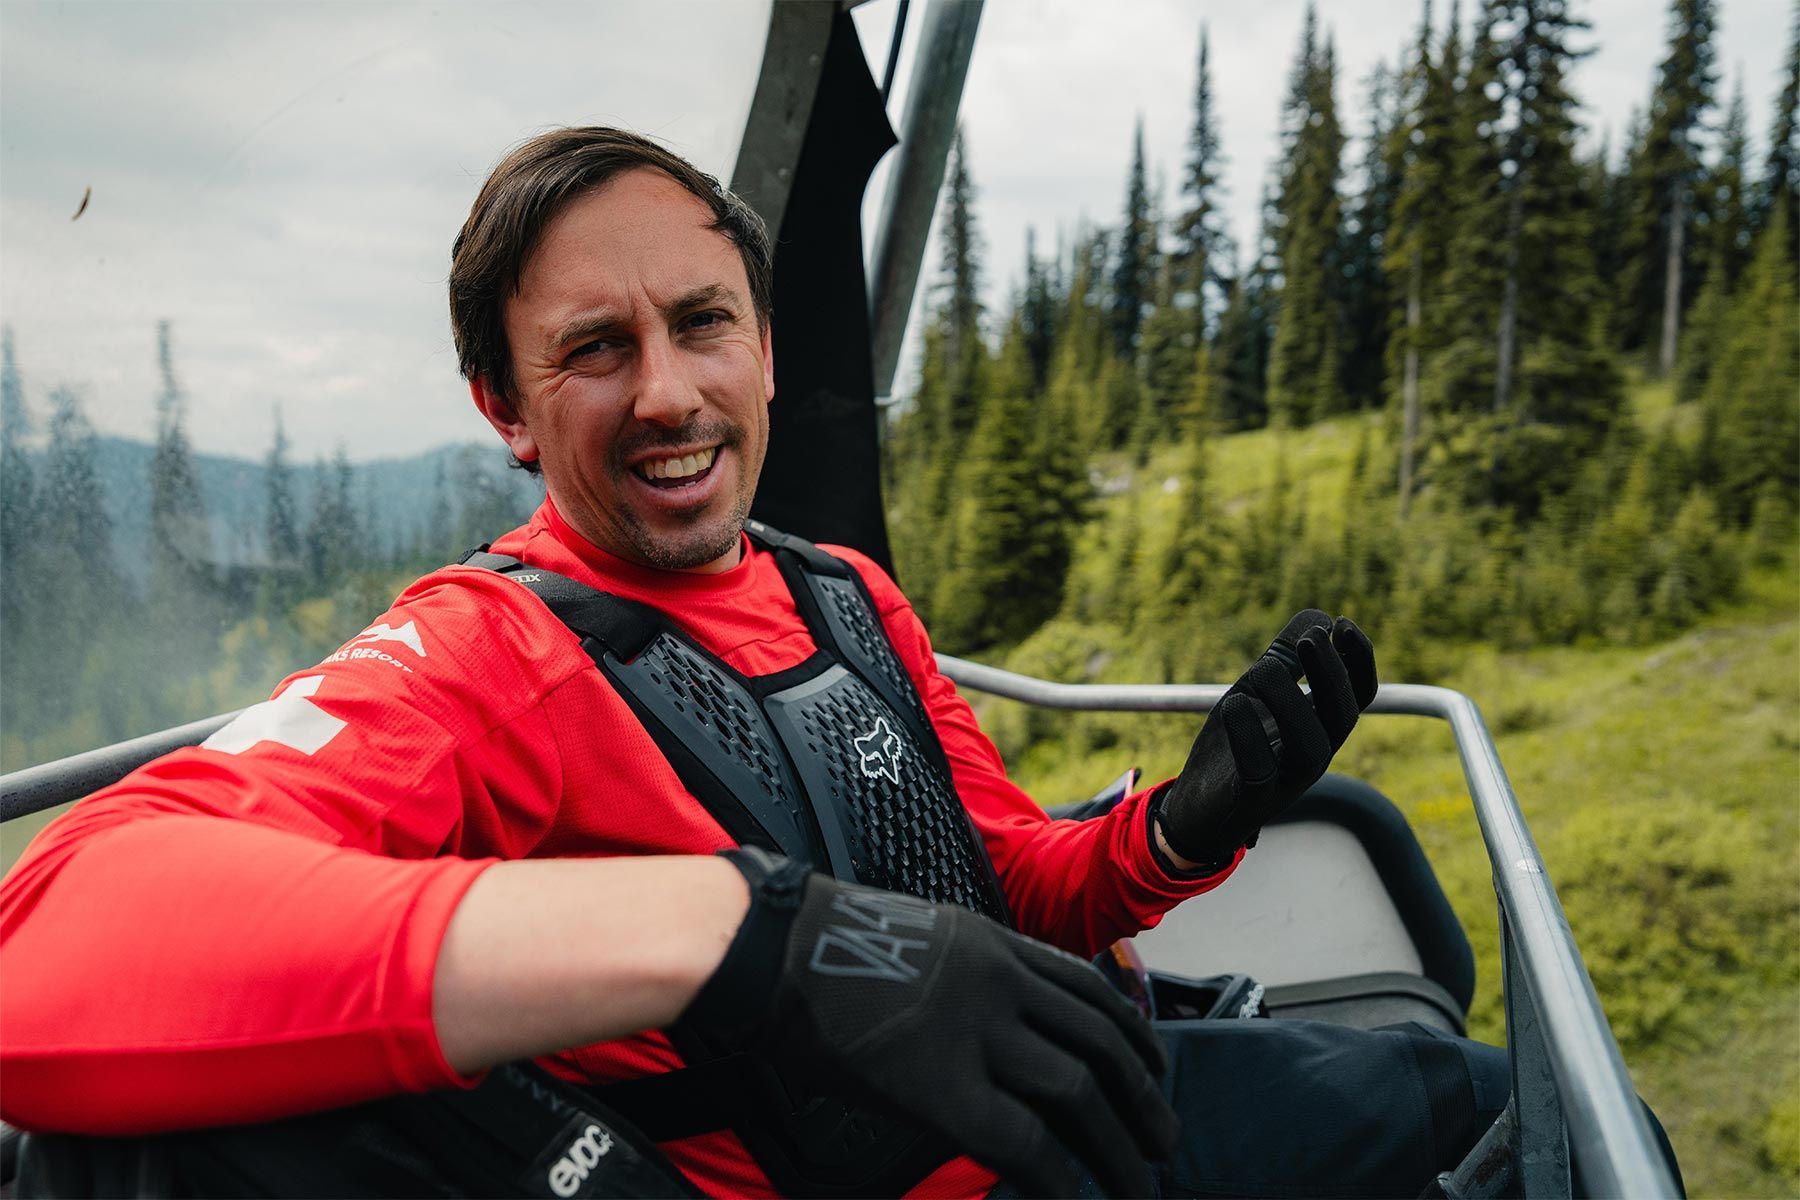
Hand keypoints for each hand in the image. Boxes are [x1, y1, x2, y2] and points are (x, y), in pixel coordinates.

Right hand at [682, 849, 1178, 1197]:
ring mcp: (973, 1032)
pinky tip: (1065, 1199)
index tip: (1153, 1072)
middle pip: (1100, 1046)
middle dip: (1143, 1101)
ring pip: (1078, 1094)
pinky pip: (1023, 1140)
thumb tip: (1005, 1033)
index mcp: (995, 945)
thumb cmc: (828, 948)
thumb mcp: (923, 939)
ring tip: (1138, 1187)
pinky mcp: (940, 1086)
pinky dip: (1055, 1177)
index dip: (1135, 1038)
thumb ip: (974, 977)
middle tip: (1164, 1143)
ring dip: (1118, 1149)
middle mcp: (999, 982)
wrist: (771, 946)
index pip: (1090, 992)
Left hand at [1158, 610, 1377, 864]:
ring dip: (1292, 700)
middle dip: (1331, 673)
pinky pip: (1260, 771)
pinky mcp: (1250, 800)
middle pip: (1342, 716)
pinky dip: (1250, 735)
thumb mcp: (1257, 691)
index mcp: (1319, 728)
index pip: (1358, 695)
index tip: (1343, 623)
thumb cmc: (1234, 745)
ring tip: (1265, 668)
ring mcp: (1284, 781)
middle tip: (1311, 638)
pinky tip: (1236, 704)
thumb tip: (1319, 615)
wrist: (1197, 805)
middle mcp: (1312, 755)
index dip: (1359, 660)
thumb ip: (1285, 655)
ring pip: (1311, 745)